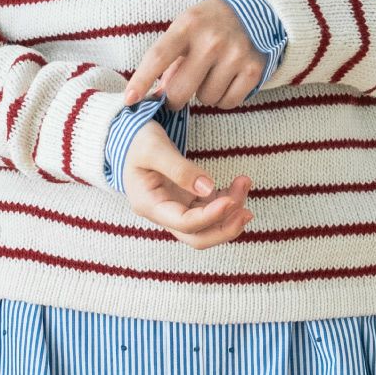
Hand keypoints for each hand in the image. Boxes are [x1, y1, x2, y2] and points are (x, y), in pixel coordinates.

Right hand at [122, 120, 253, 248]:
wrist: (128, 137)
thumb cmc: (136, 140)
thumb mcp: (153, 148)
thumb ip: (179, 168)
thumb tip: (208, 189)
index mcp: (149, 205)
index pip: (184, 223)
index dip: (210, 216)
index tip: (231, 201)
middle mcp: (163, 213)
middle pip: (197, 237)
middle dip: (224, 228)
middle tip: (247, 212)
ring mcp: (176, 208)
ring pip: (208, 224)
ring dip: (230, 210)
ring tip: (244, 183)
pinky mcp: (186, 200)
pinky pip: (211, 208)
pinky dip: (228, 200)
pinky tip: (238, 185)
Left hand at [123, 0, 264, 110]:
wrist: (253, 10)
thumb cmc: (207, 25)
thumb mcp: (184, 30)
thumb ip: (168, 61)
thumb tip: (157, 95)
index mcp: (188, 25)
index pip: (158, 57)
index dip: (141, 81)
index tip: (129, 100)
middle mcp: (212, 40)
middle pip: (180, 90)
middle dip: (175, 97)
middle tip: (178, 91)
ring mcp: (235, 55)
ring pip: (205, 99)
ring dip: (204, 93)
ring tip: (211, 73)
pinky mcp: (254, 69)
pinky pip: (228, 103)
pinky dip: (223, 98)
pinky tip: (226, 79)